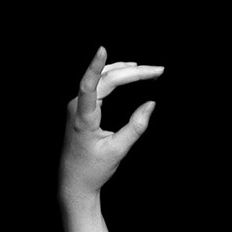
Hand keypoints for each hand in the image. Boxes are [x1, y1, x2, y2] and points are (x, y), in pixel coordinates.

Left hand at [59, 47, 162, 200]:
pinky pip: (99, 85)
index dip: (95, 66)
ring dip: (125, 71)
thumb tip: (151, 103)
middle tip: (158, 71)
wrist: (74, 183)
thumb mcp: (117, 150)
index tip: (102, 48)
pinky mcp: (80, 107)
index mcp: (83, 119)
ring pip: (102, 79)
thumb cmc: (92, 170)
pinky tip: (129, 73)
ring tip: (148, 70)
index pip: (88, 85)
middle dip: (133, 72)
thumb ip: (135, 127)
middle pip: (106, 79)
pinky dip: (116, 77)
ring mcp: (77, 106)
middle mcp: (76, 108)